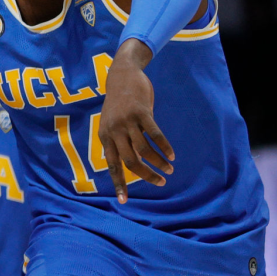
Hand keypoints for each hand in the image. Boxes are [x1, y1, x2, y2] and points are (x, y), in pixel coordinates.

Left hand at [97, 40, 174, 202]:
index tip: (124, 201)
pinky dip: (165, 147)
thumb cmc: (119, 103)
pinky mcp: (141, 112)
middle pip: (130, 162)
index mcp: (105, 137)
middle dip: (146, 176)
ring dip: (159, 162)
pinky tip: (172, 155)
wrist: (122, 74)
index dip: (118, 183)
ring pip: (144, 150)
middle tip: (161, 182)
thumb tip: (133, 161)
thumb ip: (119, 140)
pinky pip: (155, 134)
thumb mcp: (112, 123)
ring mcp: (127, 122)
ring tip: (169, 169)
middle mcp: (113, 131)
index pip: (111, 165)